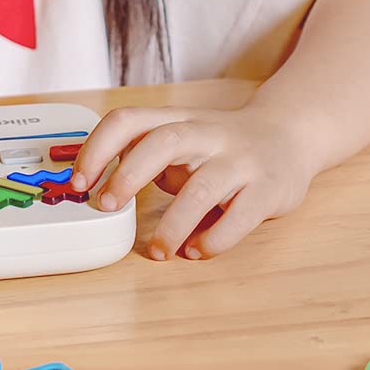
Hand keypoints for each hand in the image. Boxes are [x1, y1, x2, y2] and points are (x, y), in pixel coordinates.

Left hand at [69, 104, 318, 260]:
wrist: (291, 136)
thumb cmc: (222, 147)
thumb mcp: (181, 139)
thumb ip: (144, 156)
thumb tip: (94, 190)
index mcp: (179, 121)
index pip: (129, 119)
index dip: (98, 148)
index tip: (79, 182)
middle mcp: (209, 134)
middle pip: (164, 141)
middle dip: (129, 174)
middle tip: (108, 206)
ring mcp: (241, 161)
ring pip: (203, 188)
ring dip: (172, 224)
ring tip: (158, 250)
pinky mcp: (269, 189)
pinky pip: (239, 218)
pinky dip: (212, 241)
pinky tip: (196, 250)